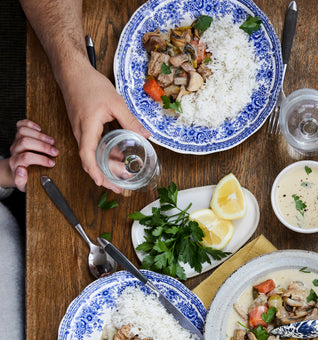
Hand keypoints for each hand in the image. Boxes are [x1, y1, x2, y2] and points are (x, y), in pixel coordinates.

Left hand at [0, 119, 57, 190]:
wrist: (17, 171)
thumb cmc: (24, 178)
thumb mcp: (23, 185)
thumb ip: (20, 180)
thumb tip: (21, 170)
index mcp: (15, 163)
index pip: (26, 158)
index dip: (40, 159)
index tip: (52, 163)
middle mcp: (15, 150)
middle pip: (25, 142)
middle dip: (42, 146)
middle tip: (55, 152)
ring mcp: (16, 141)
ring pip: (23, 132)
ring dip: (39, 135)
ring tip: (52, 141)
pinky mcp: (19, 135)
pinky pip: (20, 125)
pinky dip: (30, 124)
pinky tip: (40, 129)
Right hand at [61, 61, 149, 192]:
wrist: (72, 72)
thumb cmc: (89, 84)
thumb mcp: (116, 102)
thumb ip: (130, 121)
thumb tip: (145, 135)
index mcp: (87, 127)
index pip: (87, 155)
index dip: (94, 171)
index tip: (102, 183)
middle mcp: (80, 132)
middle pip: (89, 160)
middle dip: (103, 177)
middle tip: (118, 188)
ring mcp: (80, 131)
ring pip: (91, 155)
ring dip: (104, 167)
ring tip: (120, 176)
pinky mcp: (83, 128)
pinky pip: (92, 147)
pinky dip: (103, 155)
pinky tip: (116, 158)